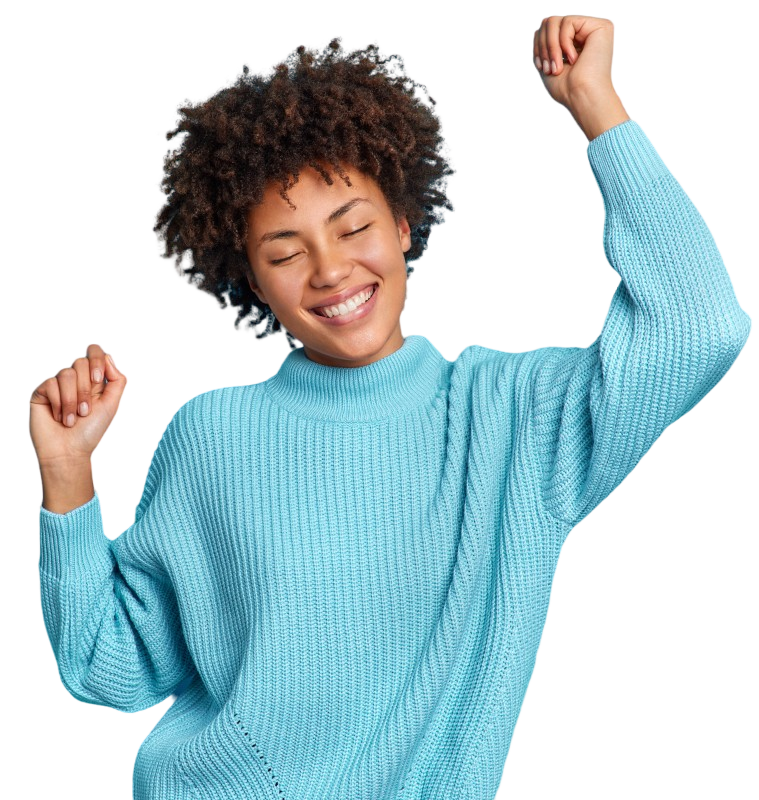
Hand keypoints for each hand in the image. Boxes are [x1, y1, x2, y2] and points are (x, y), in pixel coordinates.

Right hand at [29, 343, 126, 465]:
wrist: (69, 451)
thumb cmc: (90, 431)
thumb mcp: (112, 405)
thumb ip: (117, 380)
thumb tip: (108, 357)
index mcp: (94, 380)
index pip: (95, 353)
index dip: (97, 360)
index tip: (98, 379)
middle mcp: (76, 380)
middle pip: (81, 362)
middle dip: (86, 389)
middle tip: (85, 411)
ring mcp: (58, 385)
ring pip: (66, 373)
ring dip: (73, 400)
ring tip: (73, 418)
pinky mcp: (42, 392)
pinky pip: (51, 384)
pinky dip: (59, 404)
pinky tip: (59, 417)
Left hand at [533, 15, 616, 109]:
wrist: (582, 98)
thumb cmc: (567, 89)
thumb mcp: (548, 62)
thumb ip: (545, 43)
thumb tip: (539, 28)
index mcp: (574, 41)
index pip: (546, 30)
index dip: (538, 47)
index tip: (543, 68)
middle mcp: (585, 32)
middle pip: (549, 22)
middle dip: (543, 46)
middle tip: (549, 68)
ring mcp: (593, 28)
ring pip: (554, 21)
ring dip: (550, 47)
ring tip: (558, 66)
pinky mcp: (601, 26)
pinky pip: (567, 22)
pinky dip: (563, 43)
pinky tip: (573, 59)